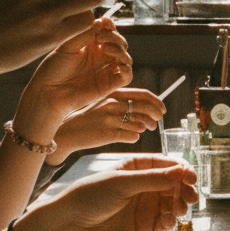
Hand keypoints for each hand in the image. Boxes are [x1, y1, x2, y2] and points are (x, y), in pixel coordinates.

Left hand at [15, 19, 133, 142]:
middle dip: (114, 36)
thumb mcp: (67, 46)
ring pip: (126, 57)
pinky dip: (127, 68)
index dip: (109, 25)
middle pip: (119, 43)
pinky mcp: (110, 85)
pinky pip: (127, 76)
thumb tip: (100, 21)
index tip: (103, 22)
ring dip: (120, 49)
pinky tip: (118, 63)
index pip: (108, 31)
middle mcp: (100, 57)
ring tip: (104, 48)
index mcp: (90, 45)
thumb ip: (84, 34)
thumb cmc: (53, 70)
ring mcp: (106, 70)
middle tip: (100, 37)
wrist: (48, 92)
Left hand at [46, 155, 198, 230]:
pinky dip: (173, 220)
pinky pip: (167, 221)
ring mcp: (148, 205)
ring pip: (175, 202)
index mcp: (138, 167)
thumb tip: (181, 172)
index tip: (190, 176)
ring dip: (182, 204)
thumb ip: (152, 179)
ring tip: (180, 208)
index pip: (167, 164)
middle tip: (191, 195)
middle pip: (175, 184)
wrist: (72, 227)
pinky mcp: (147, 226)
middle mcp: (146, 185)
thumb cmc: (90, 197)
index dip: (181, 170)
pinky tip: (170, 220)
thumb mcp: (121, 182)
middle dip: (185, 188)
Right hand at [51, 88, 166, 160]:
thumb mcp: (104, 104)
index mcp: (113, 93)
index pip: (144, 95)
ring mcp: (110, 119)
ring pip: (141, 124)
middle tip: (157, 122)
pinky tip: (128, 137)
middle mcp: (112, 104)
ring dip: (145, 127)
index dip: (157, 102)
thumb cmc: (90, 119)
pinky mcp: (108, 134)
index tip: (163, 109)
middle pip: (146, 109)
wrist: (67, 132)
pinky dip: (134, 137)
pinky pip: (132, 137)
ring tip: (144, 129)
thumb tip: (150, 112)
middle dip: (155, 116)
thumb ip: (125, 104)